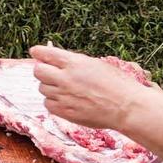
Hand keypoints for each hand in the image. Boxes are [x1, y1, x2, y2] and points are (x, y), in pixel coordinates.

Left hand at [28, 45, 147, 131]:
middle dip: (42, 70)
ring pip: (42, 88)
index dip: (39, 52)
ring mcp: (63, 96)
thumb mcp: (97, 65)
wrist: (127, 107)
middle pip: (38, 71)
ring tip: (65, 89)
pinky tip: (65, 100)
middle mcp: (66, 78)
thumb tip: (58, 61)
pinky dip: (53, 101)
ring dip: (50, 87)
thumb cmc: (118, 84)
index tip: (36, 51)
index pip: (46, 54)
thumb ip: (75, 62)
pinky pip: (48, 104)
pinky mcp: (64, 112)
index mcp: (75, 63)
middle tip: (50, 72)